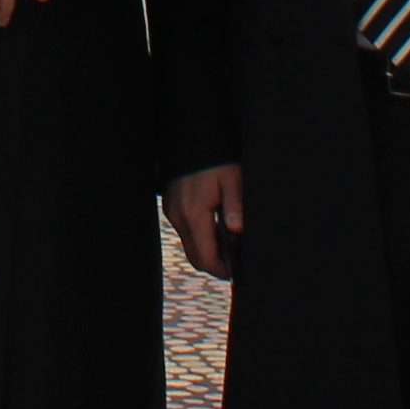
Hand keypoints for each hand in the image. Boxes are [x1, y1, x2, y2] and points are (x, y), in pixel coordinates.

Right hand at [166, 164, 244, 280]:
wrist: (190, 136)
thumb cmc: (214, 157)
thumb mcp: (232, 179)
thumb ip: (235, 206)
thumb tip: (238, 232)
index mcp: (194, 214)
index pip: (206, 258)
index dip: (222, 270)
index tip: (237, 272)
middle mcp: (179, 217)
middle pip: (195, 257)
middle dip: (215, 264)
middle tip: (236, 261)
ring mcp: (172, 211)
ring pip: (190, 245)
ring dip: (208, 250)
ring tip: (229, 241)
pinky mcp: (171, 206)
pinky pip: (185, 231)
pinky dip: (200, 236)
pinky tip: (216, 226)